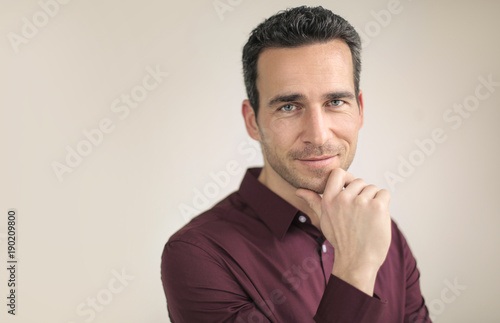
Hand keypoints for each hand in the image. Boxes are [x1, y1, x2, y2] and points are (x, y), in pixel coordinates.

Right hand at [296, 168, 391, 295]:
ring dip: (374, 200)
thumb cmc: (341, 240)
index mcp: (328, 200)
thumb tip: (298, 190)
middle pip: (360, 181)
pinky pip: (384, 194)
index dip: (348, 178)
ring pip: (373, 189)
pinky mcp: (377, 207)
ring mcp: (361, 202)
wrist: (357, 261)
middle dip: (363, 194)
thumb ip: (313, 201)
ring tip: (368, 218)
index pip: (338, 173)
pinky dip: (384, 204)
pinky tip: (377, 218)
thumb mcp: (324, 219)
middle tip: (360, 213)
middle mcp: (343, 198)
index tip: (350, 189)